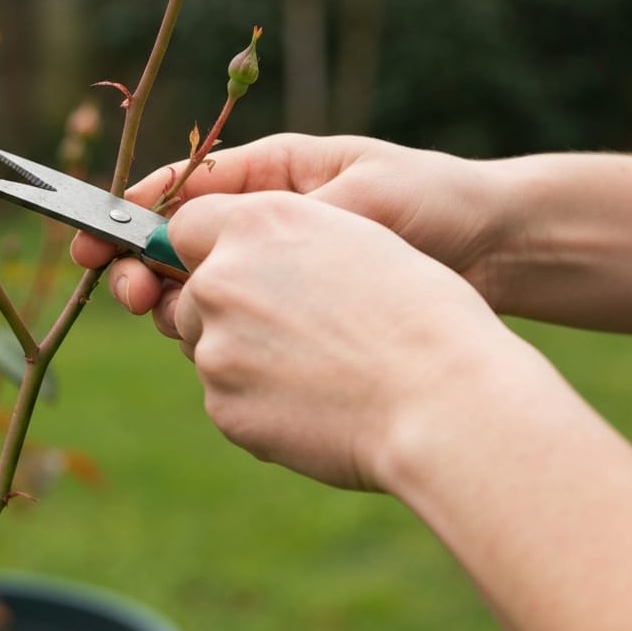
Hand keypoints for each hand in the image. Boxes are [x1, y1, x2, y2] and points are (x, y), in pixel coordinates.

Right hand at [72, 133, 501, 318]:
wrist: (497, 252)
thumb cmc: (431, 200)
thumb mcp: (357, 191)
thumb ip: (281, 211)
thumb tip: (199, 229)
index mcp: (270, 183)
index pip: (183, 195)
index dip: (130, 213)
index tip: (90, 233)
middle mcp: (265, 235)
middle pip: (179, 253)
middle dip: (142, 270)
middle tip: (128, 291)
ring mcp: (280, 283)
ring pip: (203, 299)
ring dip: (179, 309)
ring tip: (178, 318)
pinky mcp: (298, 327)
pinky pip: (242, 336)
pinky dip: (225, 345)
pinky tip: (231, 352)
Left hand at [141, 190, 509, 490]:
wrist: (444, 401)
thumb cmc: (420, 312)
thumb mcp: (353, 237)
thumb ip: (282, 234)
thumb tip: (239, 251)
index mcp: (255, 222)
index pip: (187, 225)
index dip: (209, 247)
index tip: (236, 265)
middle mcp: (221, 278)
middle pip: (194, 292)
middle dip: (229, 307)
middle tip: (299, 328)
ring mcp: (216, 347)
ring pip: (209, 347)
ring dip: (245, 355)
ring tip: (320, 367)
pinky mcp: (223, 408)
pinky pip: (228, 398)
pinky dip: (261, 402)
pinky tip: (319, 403)